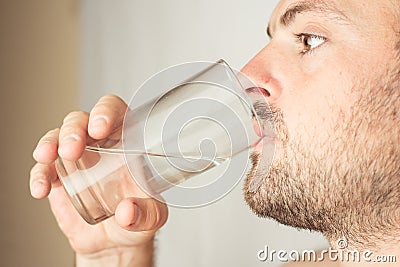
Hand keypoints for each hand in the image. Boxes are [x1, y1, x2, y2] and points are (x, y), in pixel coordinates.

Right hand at [30, 95, 167, 265]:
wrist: (116, 241)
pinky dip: (39, 175)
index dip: (105, 111)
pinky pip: (43, 169)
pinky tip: (41, 188)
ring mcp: (77, 159)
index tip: (99, 127)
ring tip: (48, 157)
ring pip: (58, 137)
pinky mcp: (59, 177)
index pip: (114, 111)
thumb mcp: (153, 216)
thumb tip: (128, 212)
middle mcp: (99, 145)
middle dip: (73, 130)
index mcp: (126, 141)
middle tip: (73, 149)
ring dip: (50, 144)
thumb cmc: (139, 215)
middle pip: (81, 120)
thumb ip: (146, 214)